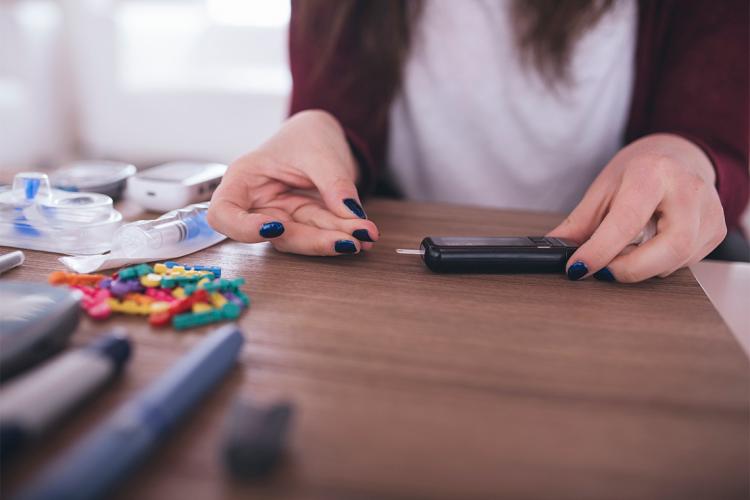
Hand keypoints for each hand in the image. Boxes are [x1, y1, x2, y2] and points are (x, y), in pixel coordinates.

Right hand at [207, 110, 378, 254]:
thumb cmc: (306, 134)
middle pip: (275, 235)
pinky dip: (344, 233)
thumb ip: (334, 182)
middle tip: (351, 239)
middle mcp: (257, 204)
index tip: (275, 228)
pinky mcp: (304, 223)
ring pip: (303, 238)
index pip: (224, 214)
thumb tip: (351, 213)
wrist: (323, 134)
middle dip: (315, 240)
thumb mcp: (319, 150)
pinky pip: (322, 233)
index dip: (243, 229)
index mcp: (242, 180)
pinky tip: (365, 234)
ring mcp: (281, 216)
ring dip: (335, 238)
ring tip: (366, 233)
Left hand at [548, 133, 726, 282]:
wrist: (676, 156)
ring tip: (624, 252)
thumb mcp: (602, 189)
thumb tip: (553, 250)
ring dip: (643, 267)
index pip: (627, 220)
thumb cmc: (638, 171)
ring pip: (678, 260)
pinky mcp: (717, 230)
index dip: (600, 250)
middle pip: (670, 247)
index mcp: (652, 172)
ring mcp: (709, 210)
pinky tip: (649, 248)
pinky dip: (659, 265)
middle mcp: (688, 189)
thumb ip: (578, 224)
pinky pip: (686, 263)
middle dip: (630, 269)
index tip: (578, 268)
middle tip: (603, 270)